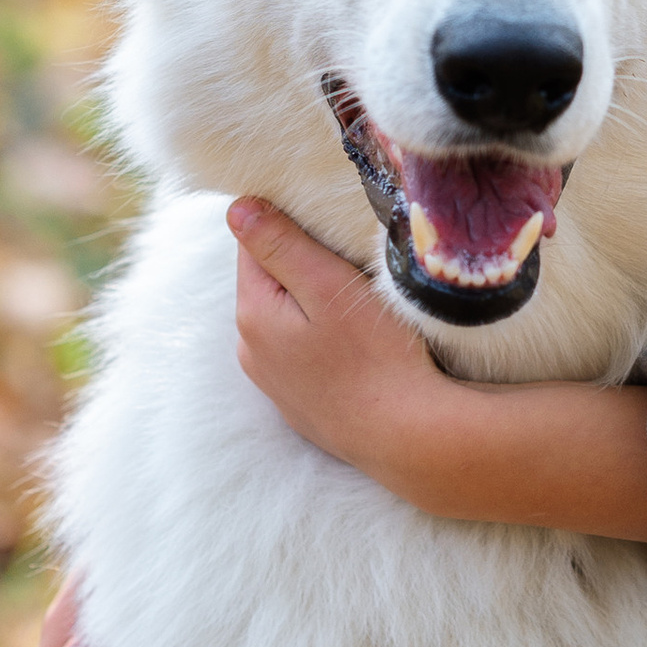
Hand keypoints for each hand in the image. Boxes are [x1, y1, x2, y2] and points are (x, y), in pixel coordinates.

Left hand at [226, 198, 646, 544]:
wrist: (410, 438)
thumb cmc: (377, 357)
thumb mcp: (328, 286)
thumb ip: (279, 244)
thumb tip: (236, 208)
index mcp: (252, 315)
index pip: (253, 246)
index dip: (290, 227)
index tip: (331, 227)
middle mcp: (252, 353)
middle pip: (271, 284)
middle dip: (303, 267)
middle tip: (353, 263)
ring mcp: (277, 385)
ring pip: (288, 321)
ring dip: (315, 306)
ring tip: (360, 306)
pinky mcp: (304, 407)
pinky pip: (306, 356)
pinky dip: (325, 343)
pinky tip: (359, 348)